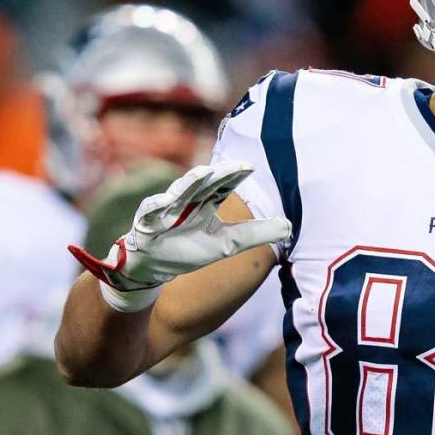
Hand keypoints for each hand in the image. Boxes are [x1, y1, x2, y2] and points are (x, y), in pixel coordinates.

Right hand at [68, 162, 290, 310]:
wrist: (154, 269)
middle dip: (217, 174)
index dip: (234, 175)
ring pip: (178, 193)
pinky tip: (164, 202)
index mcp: (205, 203)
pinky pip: (150, 213)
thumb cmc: (189, 250)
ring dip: (190, 183)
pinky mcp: (145, 224)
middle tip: (234, 165)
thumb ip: (256, 233)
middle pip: (203, 184)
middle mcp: (186, 202)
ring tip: (203, 173)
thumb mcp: (228, 244)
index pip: (222, 185)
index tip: (250, 166)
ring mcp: (165, 211)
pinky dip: (156, 207)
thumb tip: (289, 226)